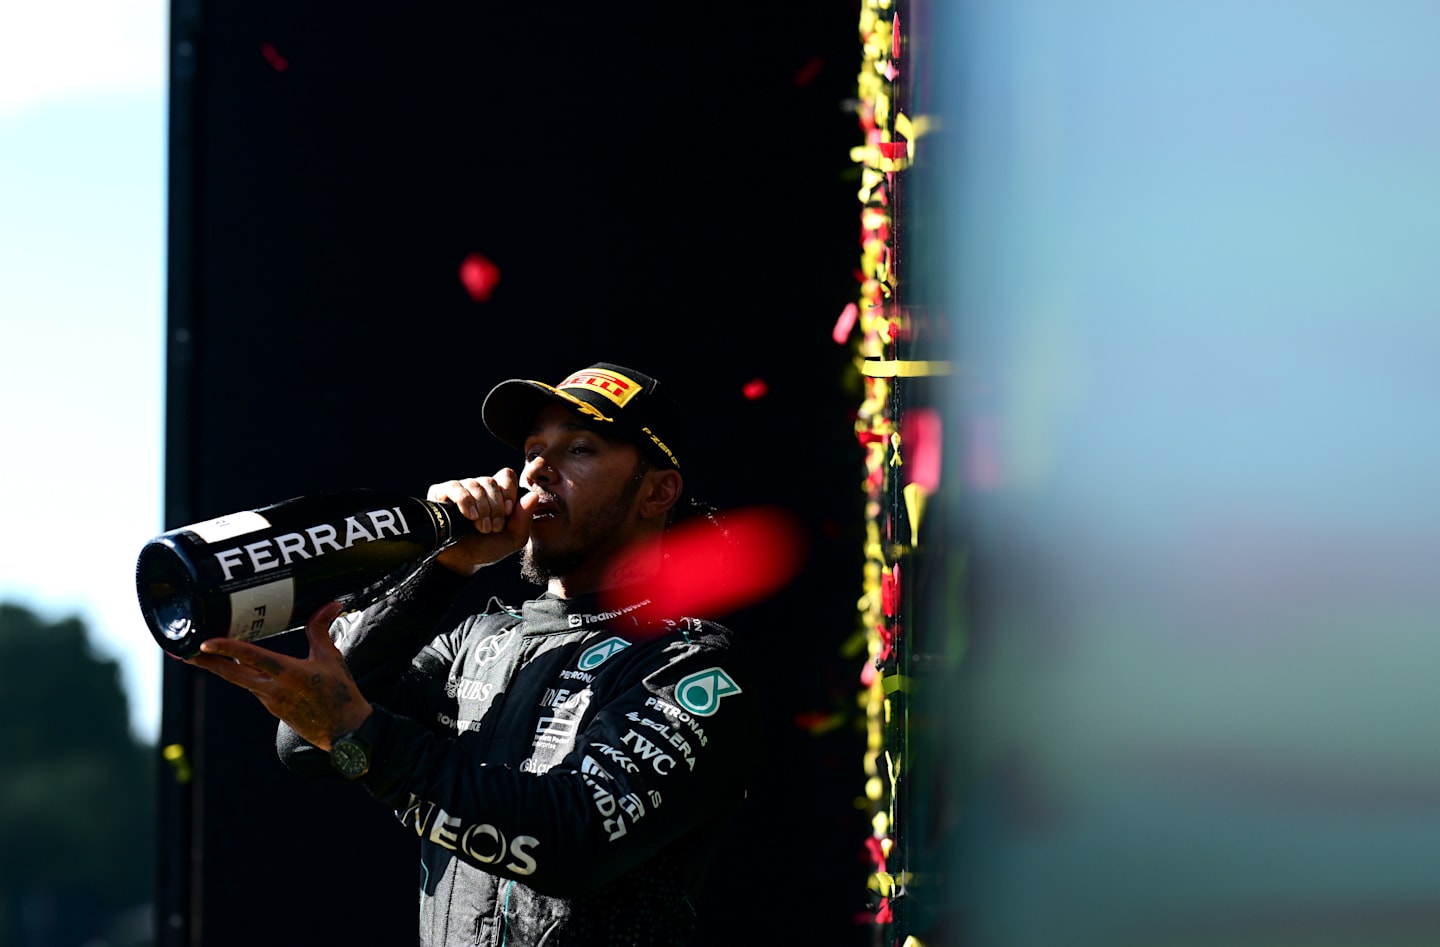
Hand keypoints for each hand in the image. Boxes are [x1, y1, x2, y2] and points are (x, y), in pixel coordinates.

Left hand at [185, 602, 370, 750]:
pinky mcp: (272, 708)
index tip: (204, 643)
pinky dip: (242, 675)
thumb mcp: (331, 658)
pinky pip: (253, 687)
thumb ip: (321, 630)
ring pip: (240, 680)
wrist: (344, 732)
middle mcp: (274, 689)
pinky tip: (236, 666)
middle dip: (206, 663)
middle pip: (231, 675)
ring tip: (202, 655)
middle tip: (184, 652)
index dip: (226, 650)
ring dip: (221, 668)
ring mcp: (271, 701)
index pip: (252, 658)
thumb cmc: (340, 694)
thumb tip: (332, 603)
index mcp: (290, 674)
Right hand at [427, 471, 537, 574]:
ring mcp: (460, 489)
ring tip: (481, 527)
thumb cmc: (488, 548)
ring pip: (475, 484)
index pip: (506, 476)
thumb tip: (533, 495)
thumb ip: (524, 518)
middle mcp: (479, 488)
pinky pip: (454, 487)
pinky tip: (469, 517)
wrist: (463, 562)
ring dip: (482, 508)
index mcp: (497, 494)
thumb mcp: (513, 538)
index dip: (509, 492)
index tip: (508, 512)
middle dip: (495, 507)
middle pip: (491, 481)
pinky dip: (464, 501)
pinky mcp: (441, 493)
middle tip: (493, 527)